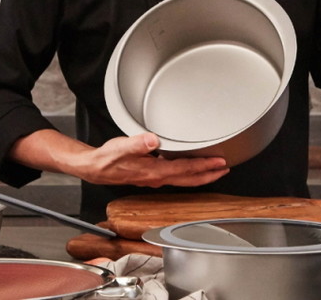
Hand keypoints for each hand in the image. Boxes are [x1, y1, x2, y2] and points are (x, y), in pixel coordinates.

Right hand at [74, 132, 229, 187]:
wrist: (96, 168)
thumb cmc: (107, 158)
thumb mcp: (121, 147)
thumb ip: (137, 143)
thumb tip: (153, 140)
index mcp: (154, 172)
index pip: (185, 170)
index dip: (204, 167)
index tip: (219, 163)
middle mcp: (157, 178)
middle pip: (189, 179)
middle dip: (209, 174)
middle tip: (224, 168)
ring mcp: (154, 178)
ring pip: (183, 179)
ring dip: (200, 174)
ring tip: (213, 168)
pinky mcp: (151, 175)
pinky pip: (175, 175)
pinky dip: (187, 171)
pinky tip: (188, 165)